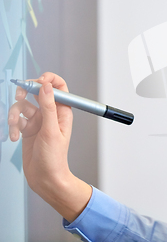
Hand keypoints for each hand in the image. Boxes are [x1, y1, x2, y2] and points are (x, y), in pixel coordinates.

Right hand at [8, 72, 91, 221]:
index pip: (58, 86)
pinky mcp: (27, 129)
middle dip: (26, 92)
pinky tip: (14, 137)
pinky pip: (16, 119)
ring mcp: (38, 121)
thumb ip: (48, 107)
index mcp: (63, 111)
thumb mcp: (51, 131)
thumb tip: (47, 87)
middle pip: (37, 91)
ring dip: (15, 114)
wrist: (45, 178)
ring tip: (15, 127)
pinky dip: (12, 126)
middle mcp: (51, 113)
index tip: (36, 82)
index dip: (47, 80)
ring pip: (23, 106)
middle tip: (20, 96)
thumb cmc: (54, 158)